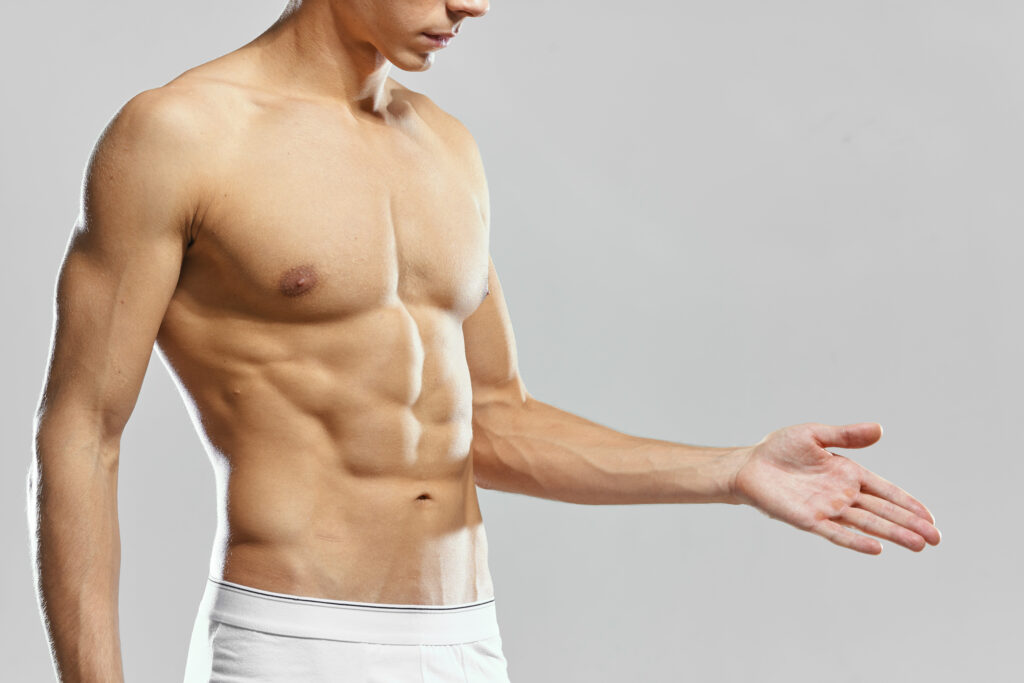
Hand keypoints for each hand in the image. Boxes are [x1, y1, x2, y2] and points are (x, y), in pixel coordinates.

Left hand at [728, 422, 940, 554]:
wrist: (748, 465)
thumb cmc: (779, 450)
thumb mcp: (815, 435)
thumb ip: (846, 436)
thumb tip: (880, 429)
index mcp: (847, 473)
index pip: (885, 491)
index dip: (907, 503)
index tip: (930, 517)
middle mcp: (841, 494)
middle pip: (882, 511)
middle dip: (909, 524)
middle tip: (936, 539)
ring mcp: (826, 508)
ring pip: (866, 524)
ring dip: (892, 534)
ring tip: (919, 545)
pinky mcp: (808, 520)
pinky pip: (836, 533)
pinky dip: (855, 541)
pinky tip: (877, 548)